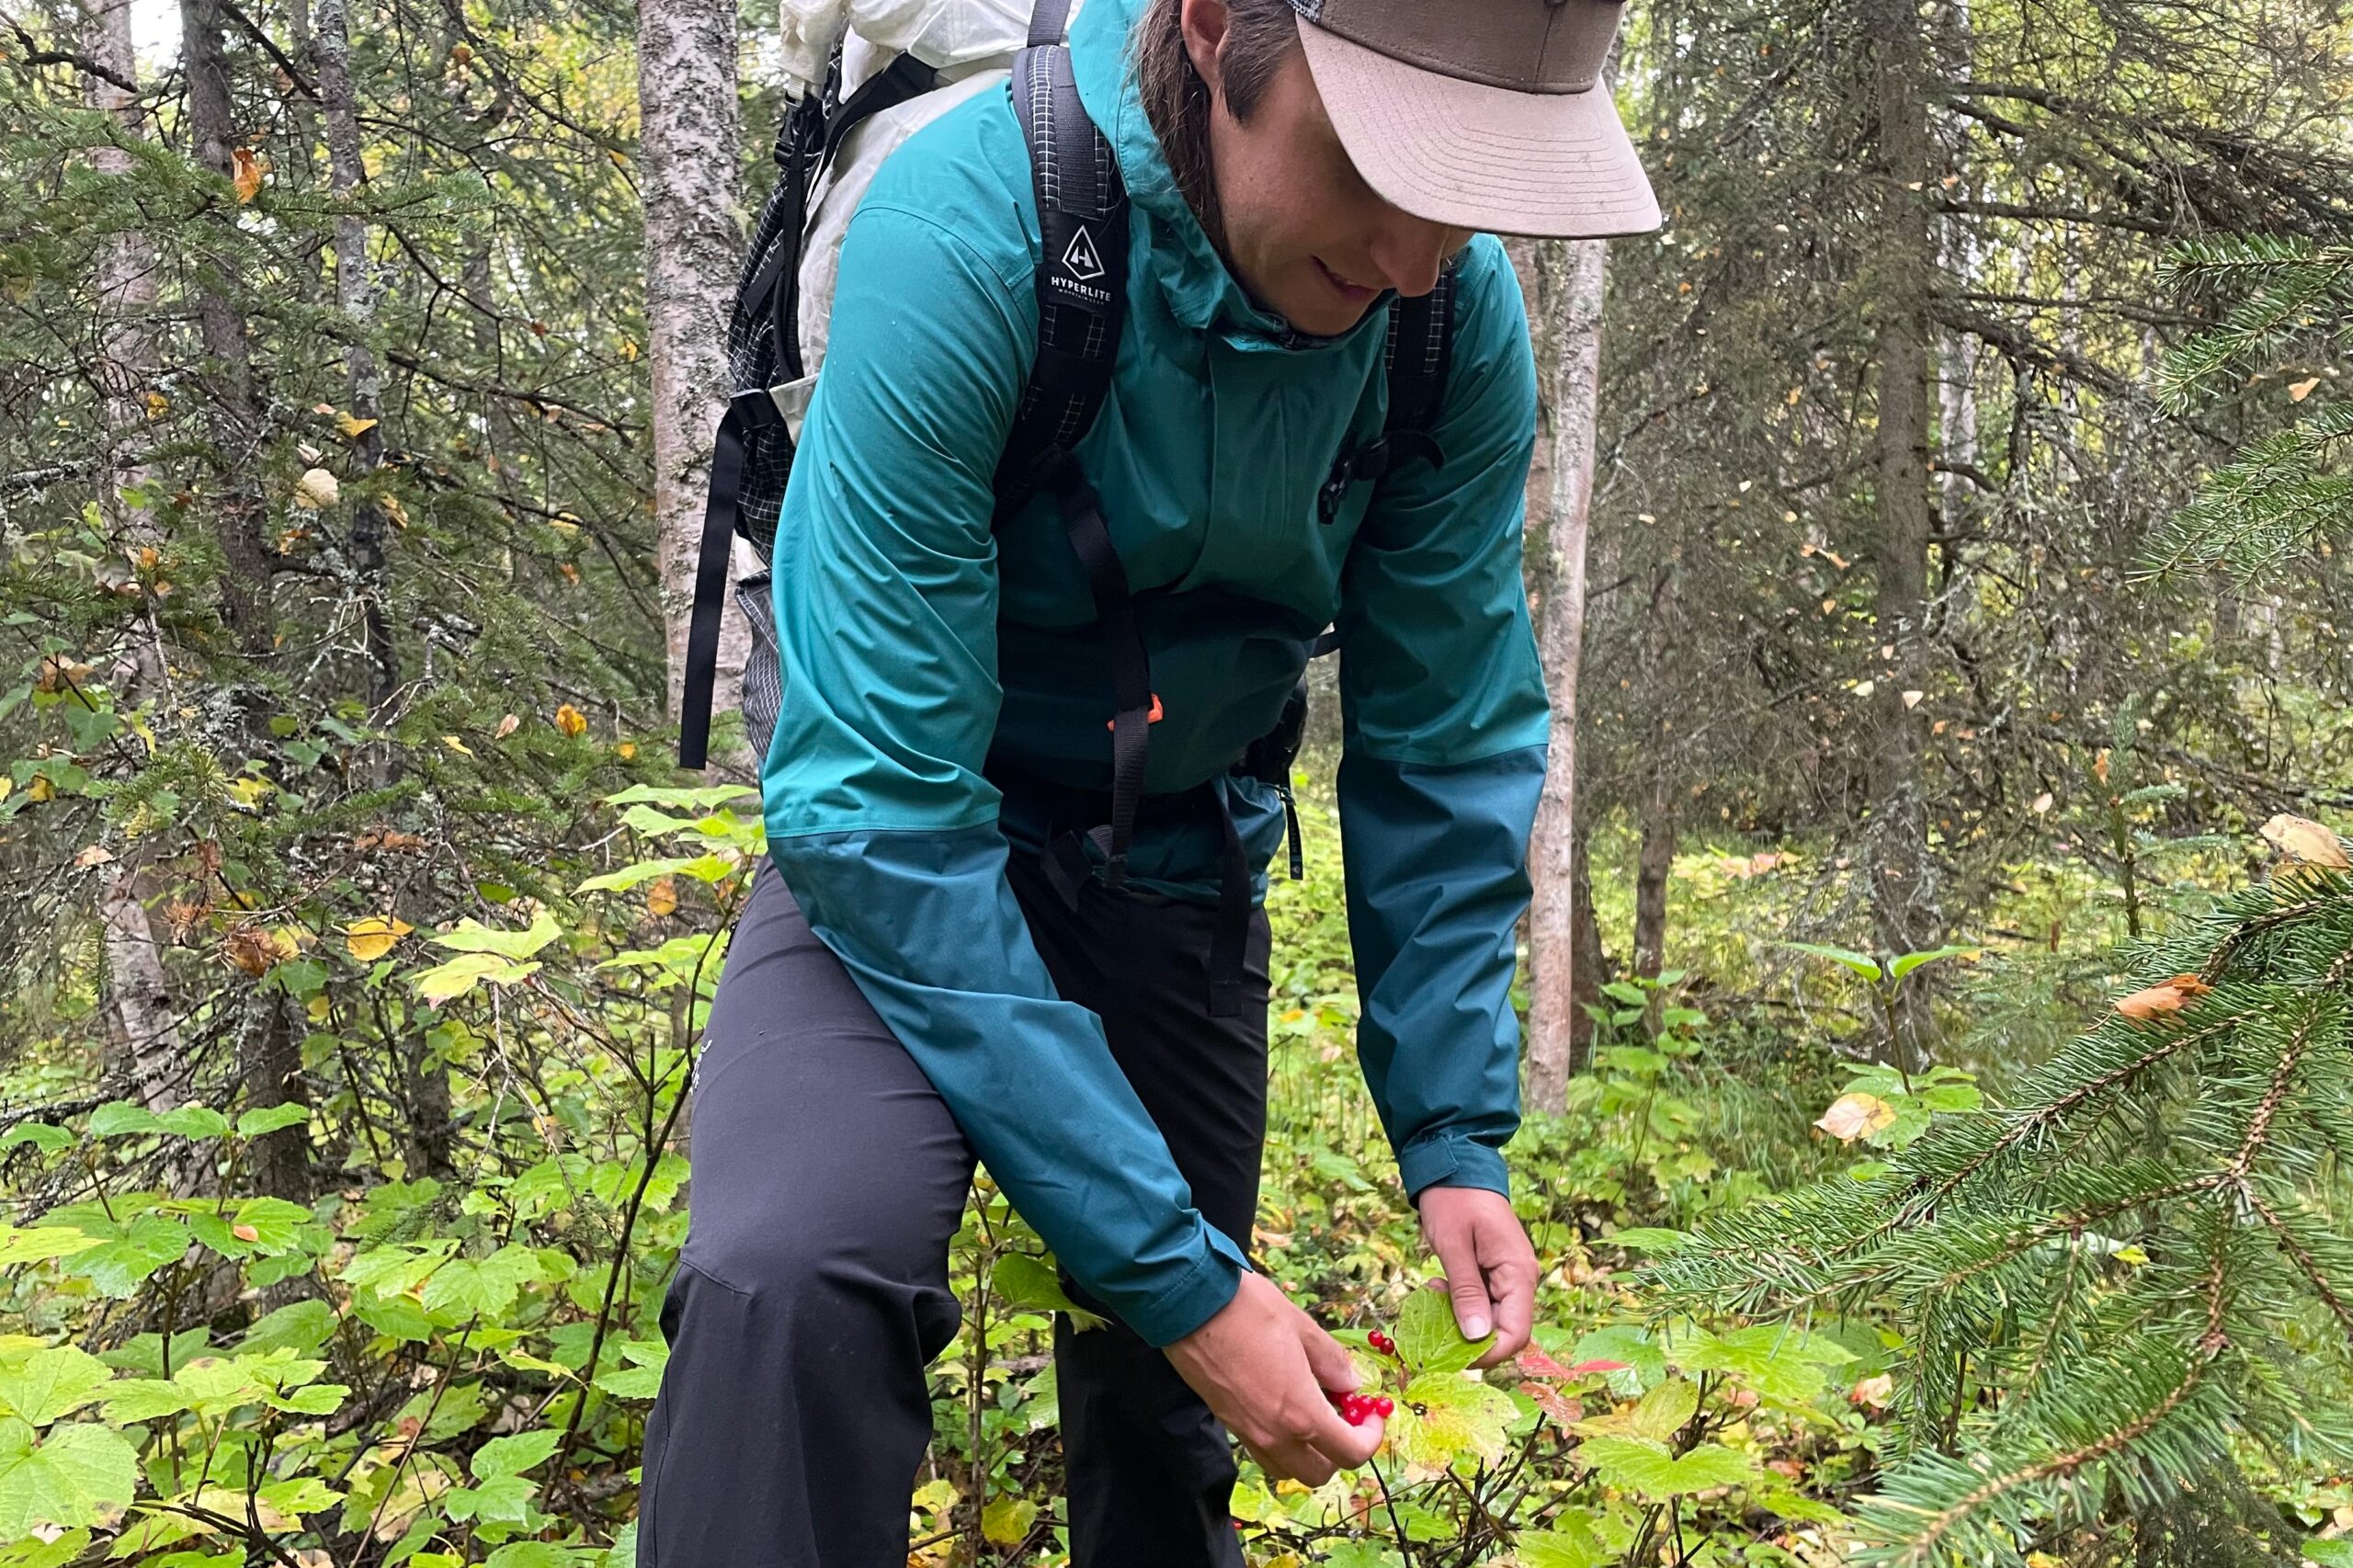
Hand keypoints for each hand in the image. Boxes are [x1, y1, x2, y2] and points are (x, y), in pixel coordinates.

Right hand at [1163, 1270, 1384, 1484]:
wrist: (1189, 1304)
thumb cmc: (1248, 1309)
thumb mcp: (1303, 1328)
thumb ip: (1332, 1363)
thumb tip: (1351, 1385)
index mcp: (1301, 1413)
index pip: (1350, 1453)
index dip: (1371, 1438)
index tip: (1371, 1414)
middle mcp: (1274, 1434)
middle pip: (1320, 1471)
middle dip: (1341, 1450)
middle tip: (1346, 1414)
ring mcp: (1247, 1432)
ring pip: (1289, 1468)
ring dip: (1310, 1452)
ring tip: (1314, 1412)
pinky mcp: (1227, 1423)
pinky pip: (1263, 1452)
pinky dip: (1282, 1443)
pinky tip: (1284, 1406)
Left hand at [1416, 1185, 1537, 1369]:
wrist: (1455, 1165)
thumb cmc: (1454, 1200)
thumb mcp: (1453, 1246)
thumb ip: (1466, 1292)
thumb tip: (1476, 1338)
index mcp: (1518, 1273)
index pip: (1516, 1333)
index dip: (1488, 1354)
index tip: (1452, 1354)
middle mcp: (1521, 1279)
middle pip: (1504, 1330)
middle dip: (1469, 1336)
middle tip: (1434, 1316)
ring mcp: (1509, 1276)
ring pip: (1491, 1319)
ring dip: (1462, 1319)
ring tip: (1434, 1294)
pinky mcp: (1495, 1273)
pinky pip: (1483, 1302)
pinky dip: (1461, 1304)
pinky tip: (1439, 1289)